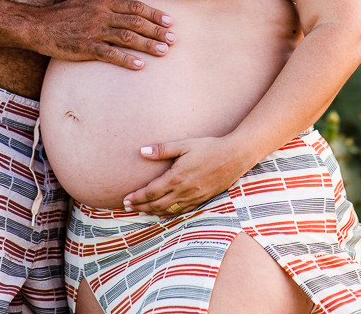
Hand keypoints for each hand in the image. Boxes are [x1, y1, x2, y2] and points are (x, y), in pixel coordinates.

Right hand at [28, 0, 174, 69]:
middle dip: (156, 31)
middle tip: (173, 38)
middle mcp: (102, 15)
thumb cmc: (64, 13)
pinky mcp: (87, 47)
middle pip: (135, 21)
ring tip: (164, 51)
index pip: (135, 7)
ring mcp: (94, 31)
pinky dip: (127, 59)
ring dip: (147, 44)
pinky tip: (140, 65)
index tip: (169, 21)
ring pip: (127, 37)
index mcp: (103, 2)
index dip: (154, 14)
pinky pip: (111, 54)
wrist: (39, 26)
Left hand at [122, 136, 249, 215]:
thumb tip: (142, 151)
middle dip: (140, 207)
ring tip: (140, 212)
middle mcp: (184, 191)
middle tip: (126, 208)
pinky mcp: (202, 199)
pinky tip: (163, 216)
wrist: (234, 156)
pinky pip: (182, 211)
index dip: (137, 197)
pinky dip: (169, 215)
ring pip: (168, 210)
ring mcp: (193, 197)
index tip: (125, 199)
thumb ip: (163, 149)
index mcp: (177, 178)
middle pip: (157, 204)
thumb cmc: (209, 147)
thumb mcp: (184, 145)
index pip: (151, 192)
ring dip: (152, 212)